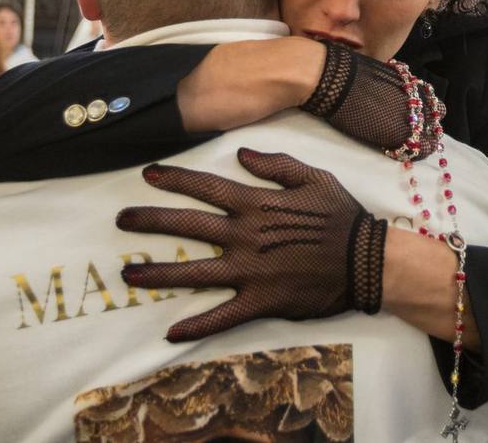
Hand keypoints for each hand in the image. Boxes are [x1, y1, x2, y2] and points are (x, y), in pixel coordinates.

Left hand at [116, 148, 386, 342]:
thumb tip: (242, 154)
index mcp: (256, 204)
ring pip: (195, 272)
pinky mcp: (260, 301)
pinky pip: (223, 316)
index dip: (175, 179)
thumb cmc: (341, 217)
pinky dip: (196, 325)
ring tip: (128, 275)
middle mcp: (245, 235)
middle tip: (121, 220)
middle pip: (188, 226)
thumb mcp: (313, 178)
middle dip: (151, 221)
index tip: (147, 174)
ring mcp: (250, 271)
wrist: (366, 261)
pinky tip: (171, 332)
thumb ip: (276, 165)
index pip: (206, 188)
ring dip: (158, 274)